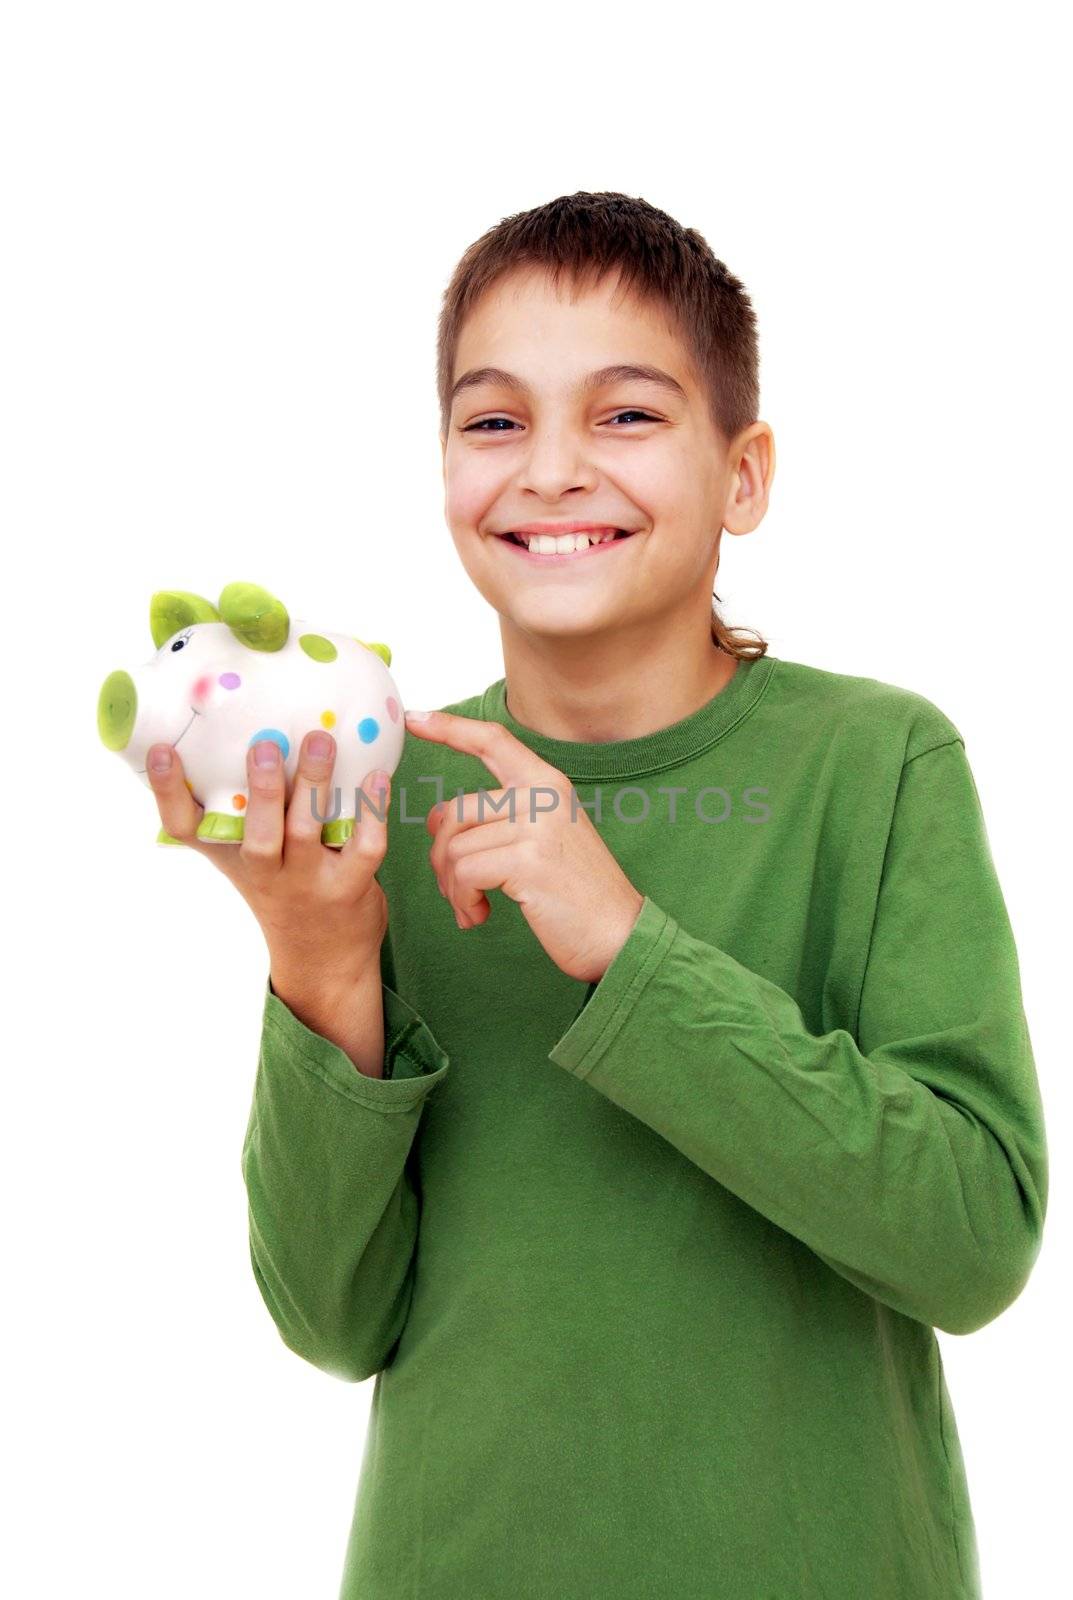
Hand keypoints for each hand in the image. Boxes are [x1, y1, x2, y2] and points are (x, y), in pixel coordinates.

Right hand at [145, 730, 391, 996]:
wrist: (323, 962)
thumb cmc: (282, 890)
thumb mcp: (246, 859)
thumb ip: (240, 811)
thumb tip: (235, 730)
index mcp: (231, 857)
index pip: (184, 828)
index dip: (167, 792)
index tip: (161, 751)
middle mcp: (265, 873)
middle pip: (256, 835)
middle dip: (260, 791)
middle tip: (264, 746)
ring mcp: (309, 883)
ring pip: (306, 833)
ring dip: (314, 786)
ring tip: (321, 741)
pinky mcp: (350, 889)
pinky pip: (365, 848)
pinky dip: (372, 812)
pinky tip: (376, 777)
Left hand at [404, 709, 643, 982]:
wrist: (620, 934)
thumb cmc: (576, 893)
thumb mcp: (546, 837)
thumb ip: (502, 817)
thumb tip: (438, 818)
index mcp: (548, 784)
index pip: (492, 741)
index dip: (449, 727)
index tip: (412, 719)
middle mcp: (543, 796)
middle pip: (455, 811)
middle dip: (441, 857)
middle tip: (457, 891)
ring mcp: (537, 826)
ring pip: (454, 847)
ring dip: (453, 888)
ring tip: (473, 909)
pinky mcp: (528, 861)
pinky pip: (465, 873)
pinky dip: (463, 900)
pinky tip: (480, 916)